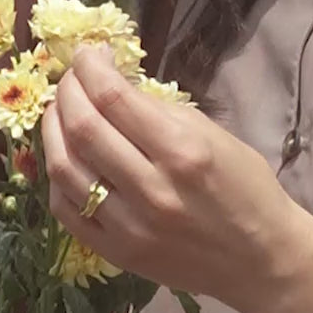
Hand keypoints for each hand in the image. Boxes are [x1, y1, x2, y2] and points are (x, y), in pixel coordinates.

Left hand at [41, 46, 308, 312]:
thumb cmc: (246, 188)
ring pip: (64, 167)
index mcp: (183, 151)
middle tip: (72, 76)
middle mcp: (151, 188)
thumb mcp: (214, 135)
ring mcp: (129, 225)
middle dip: (68, 90)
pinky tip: (66, 155)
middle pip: (83, 128)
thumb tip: (114, 83)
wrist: (259, 259)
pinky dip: (57, 175)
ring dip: (53, 129)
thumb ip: (161, 111)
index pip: (115, 98)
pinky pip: (66, 210)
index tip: (88, 53)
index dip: (91, 68)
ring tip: (60, 109)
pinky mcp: (116, 252)